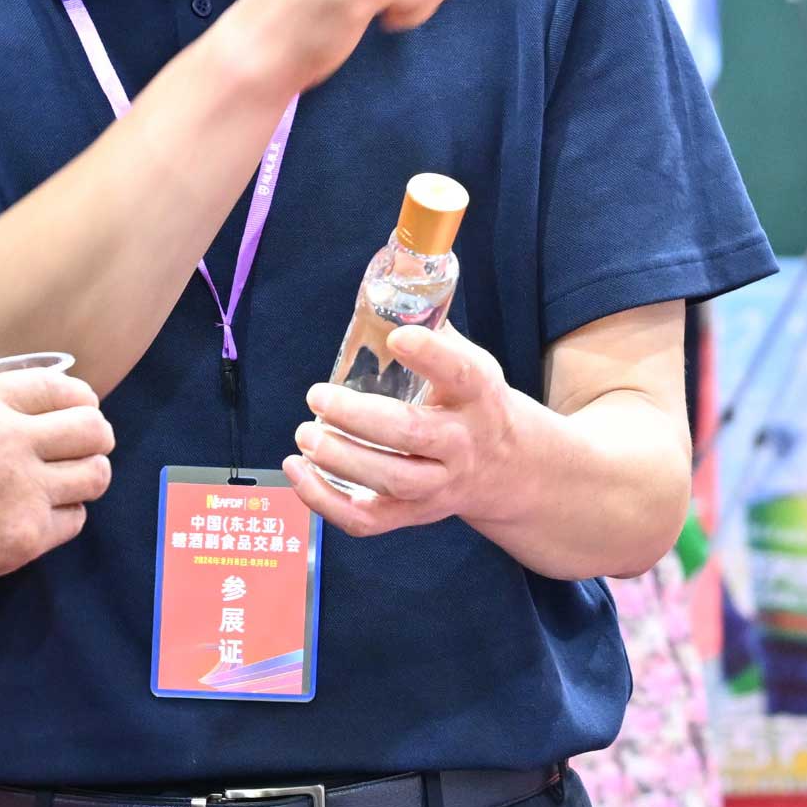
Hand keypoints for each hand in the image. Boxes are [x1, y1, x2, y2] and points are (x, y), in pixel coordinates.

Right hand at [0, 368, 112, 610]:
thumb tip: (23, 414)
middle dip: (93, 438)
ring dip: (83, 478)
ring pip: (96, 475)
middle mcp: (5, 438)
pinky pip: (74, 520)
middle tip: (78, 451)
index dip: (79, 400)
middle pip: (94, 428)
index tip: (77, 413)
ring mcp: (19, 491)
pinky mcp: (23, 538)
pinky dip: (61, 518)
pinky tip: (31, 517)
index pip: (63, 386)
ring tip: (60, 485)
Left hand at [289, 316, 520, 535]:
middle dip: (358, 416)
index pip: (462, 374)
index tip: (398, 337)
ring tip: (305, 434)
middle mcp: (462, 444)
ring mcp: (439, 485)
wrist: (509, 470)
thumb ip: (431, 331)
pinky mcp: (414, 515)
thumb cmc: (472, 404)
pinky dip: (325, 501)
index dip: (430, 355)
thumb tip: (385, 287)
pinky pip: (368, 520)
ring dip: (339, 458)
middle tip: (317, 397)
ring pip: (389, 479)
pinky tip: (297, 470)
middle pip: (411, 434)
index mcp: (479, 396)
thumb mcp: (470, 364)